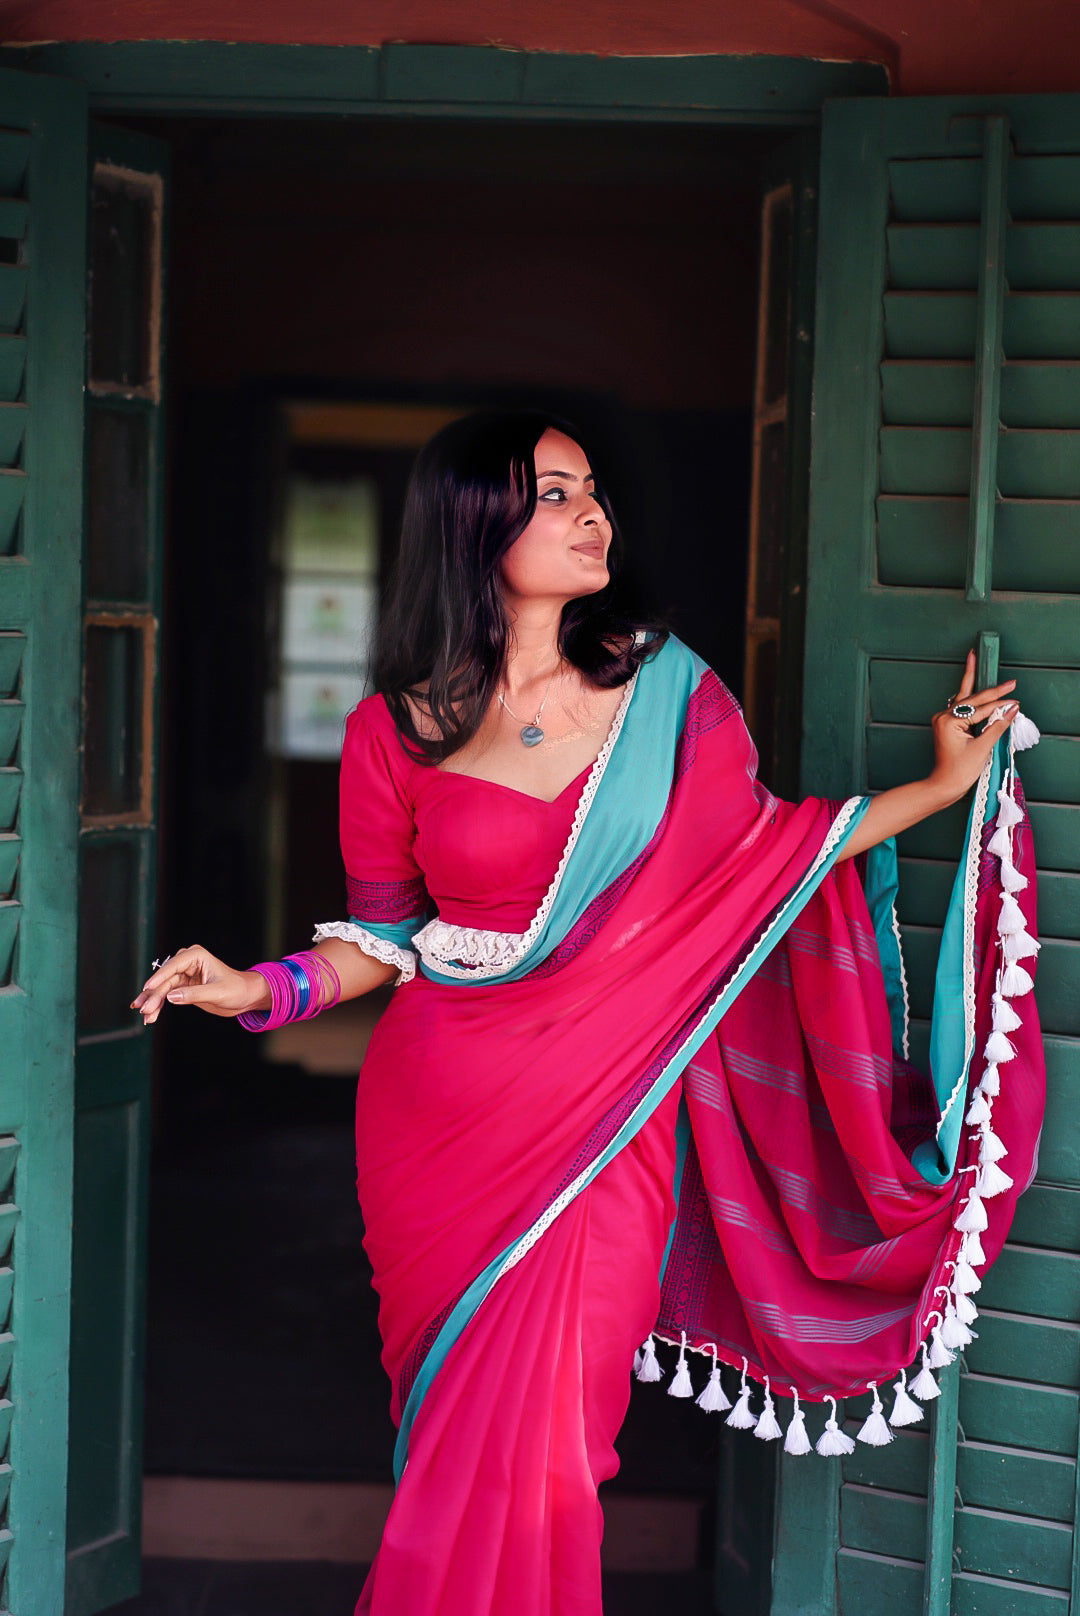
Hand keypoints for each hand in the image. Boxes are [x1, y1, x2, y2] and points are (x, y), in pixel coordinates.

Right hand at [131, 945, 270, 1025]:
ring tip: (146, 1017)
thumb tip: (171, 997)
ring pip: (163, 989)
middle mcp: (187, 963)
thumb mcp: (217, 993)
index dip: (158, 978)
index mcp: (196, 956)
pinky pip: (167, 995)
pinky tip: (151, 1016)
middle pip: (165, 979)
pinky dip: (159, 1005)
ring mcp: (184, 975)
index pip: (173, 966)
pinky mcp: (184, 987)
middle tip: (144, 1010)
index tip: (147, 989)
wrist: (245, 996)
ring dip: (153, 1002)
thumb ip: (194, 994)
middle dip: (154, 995)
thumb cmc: (236, 989)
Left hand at [928, 650, 1018, 805]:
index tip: (1017, 701)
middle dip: (993, 690)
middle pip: (973, 698)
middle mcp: (944, 716)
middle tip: (1011, 681)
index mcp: (950, 721)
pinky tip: (974, 684)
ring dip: (974, 682)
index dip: (1001, 705)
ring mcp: (943, 720)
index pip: (982, 709)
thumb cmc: (960, 771)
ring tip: (973, 659)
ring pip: (964, 698)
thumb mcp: (982, 748)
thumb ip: (997, 726)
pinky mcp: (946, 724)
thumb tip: (1012, 710)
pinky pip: (961, 706)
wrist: (944, 785)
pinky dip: (972, 698)